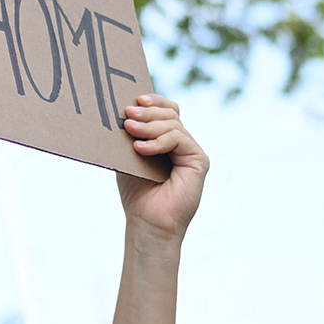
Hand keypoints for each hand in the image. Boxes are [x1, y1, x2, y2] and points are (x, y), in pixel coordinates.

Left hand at [115, 95, 207, 240]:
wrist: (148, 223)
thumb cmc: (137, 193)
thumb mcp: (129, 157)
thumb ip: (132, 136)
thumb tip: (124, 111)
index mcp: (168, 141)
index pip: (167, 110)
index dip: (154, 101)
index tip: (134, 100)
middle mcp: (183, 144)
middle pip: (171, 113)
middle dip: (148, 111)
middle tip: (127, 113)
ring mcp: (192, 152)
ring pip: (174, 124)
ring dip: (148, 125)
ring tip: (129, 129)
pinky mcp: (199, 161)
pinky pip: (180, 139)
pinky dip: (158, 141)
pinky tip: (140, 148)